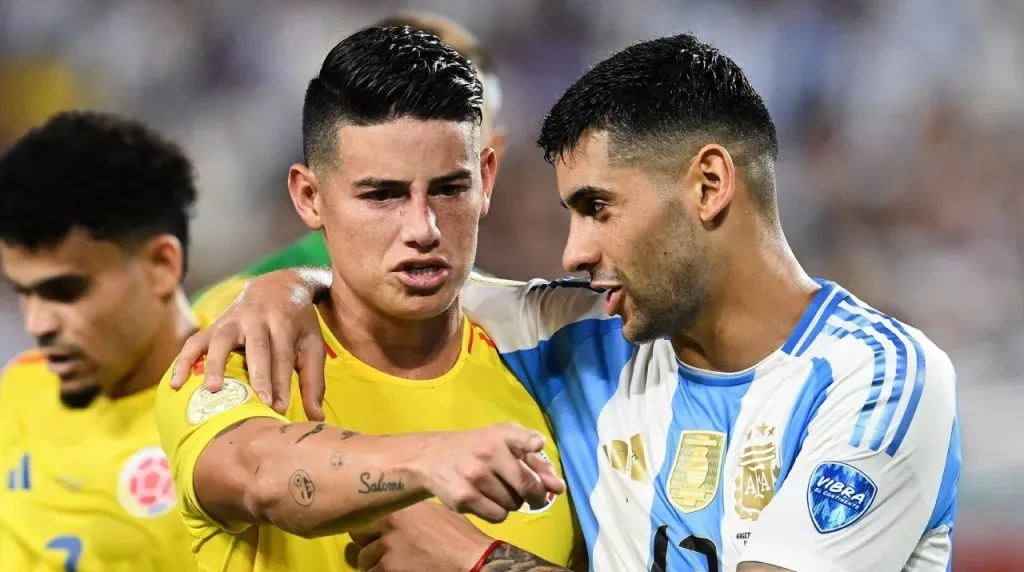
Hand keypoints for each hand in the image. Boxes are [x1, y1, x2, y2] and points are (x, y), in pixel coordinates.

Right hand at [170, 268, 329, 419]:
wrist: (278, 285)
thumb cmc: (297, 324)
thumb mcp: (312, 345)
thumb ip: (313, 381)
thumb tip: (316, 418)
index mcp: (284, 322)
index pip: (282, 355)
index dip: (281, 381)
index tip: (279, 408)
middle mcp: (257, 319)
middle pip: (256, 347)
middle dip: (258, 375)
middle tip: (259, 402)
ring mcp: (232, 320)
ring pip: (221, 340)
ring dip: (216, 364)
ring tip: (212, 390)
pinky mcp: (214, 325)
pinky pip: (195, 342)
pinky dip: (184, 361)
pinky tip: (176, 384)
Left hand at [349, 501, 492, 571]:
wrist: (472, 560)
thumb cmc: (459, 537)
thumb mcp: (435, 512)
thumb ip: (410, 512)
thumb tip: (397, 515)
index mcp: (398, 508)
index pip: (365, 516)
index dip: (369, 529)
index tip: (373, 536)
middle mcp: (389, 525)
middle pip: (358, 538)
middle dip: (368, 546)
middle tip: (383, 553)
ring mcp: (387, 549)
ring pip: (365, 560)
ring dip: (377, 565)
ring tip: (398, 565)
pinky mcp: (389, 569)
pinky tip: (404, 571)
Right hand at [414, 422, 564, 523]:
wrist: (432, 459)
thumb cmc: (477, 448)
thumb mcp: (502, 440)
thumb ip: (533, 459)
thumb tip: (558, 487)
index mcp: (499, 436)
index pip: (520, 438)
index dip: (532, 445)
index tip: (537, 446)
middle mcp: (487, 454)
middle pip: (527, 487)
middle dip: (535, 495)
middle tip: (531, 495)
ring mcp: (474, 477)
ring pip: (514, 504)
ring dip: (512, 502)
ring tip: (497, 490)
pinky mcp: (463, 498)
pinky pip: (498, 516)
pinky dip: (498, 512)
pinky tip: (485, 499)